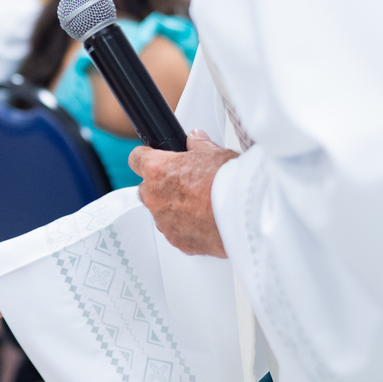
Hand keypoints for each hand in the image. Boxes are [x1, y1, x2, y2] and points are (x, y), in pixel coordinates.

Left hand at [128, 131, 237, 256]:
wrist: (246, 214)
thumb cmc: (229, 182)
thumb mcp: (214, 152)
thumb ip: (198, 145)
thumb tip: (195, 140)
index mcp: (157, 170)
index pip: (136, 158)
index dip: (146, 157)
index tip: (154, 158)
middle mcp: (155, 198)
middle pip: (147, 189)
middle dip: (161, 186)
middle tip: (185, 183)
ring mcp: (164, 222)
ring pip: (160, 212)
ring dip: (173, 208)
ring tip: (200, 204)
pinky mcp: (177, 241)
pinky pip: (175, 232)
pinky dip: (186, 227)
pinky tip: (204, 220)